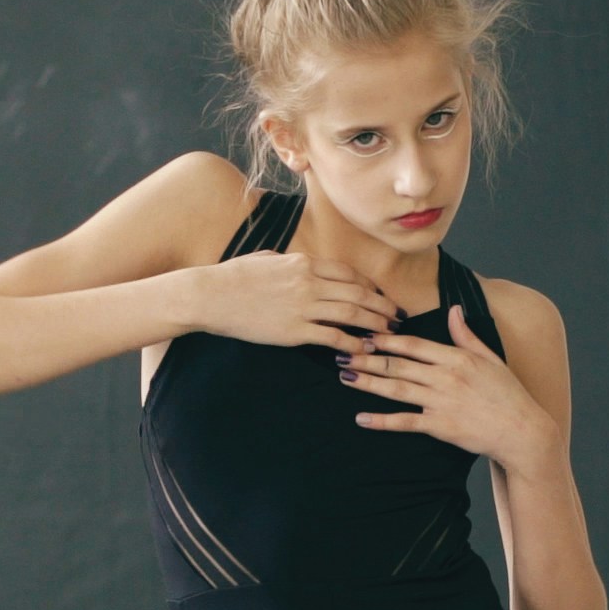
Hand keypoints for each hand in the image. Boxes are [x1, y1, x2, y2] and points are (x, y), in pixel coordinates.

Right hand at [196, 251, 398, 349]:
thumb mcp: (267, 259)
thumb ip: (290, 263)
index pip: (349, 274)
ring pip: (352, 314)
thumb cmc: (234, 276)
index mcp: (304, 263)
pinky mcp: (294, 331)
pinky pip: (332, 337)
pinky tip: (361, 350)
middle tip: (397, 318)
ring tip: (388, 335)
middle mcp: (309, 282)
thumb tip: (300, 264)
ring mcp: (303, 307)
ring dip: (374, 325)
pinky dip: (351, 344)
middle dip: (382, 306)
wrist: (210, 295)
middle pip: (359, 294)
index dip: (371, 287)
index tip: (382, 297)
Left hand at [337, 306, 551, 465]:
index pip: (414, 344)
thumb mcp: (490, 359)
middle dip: (367, 357)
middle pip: (398, 364)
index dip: (387, 339)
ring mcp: (441, 402)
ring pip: (396, 389)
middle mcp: (446, 377)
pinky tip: (361, 419)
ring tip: (345, 376)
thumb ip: (467, 335)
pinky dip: (382, 421)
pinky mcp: (440, 426)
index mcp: (457, 358)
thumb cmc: (508, 394)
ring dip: (368, 382)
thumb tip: (453, 310)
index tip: (366, 334)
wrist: (522, 432)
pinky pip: (405, 422)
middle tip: (342, 352)